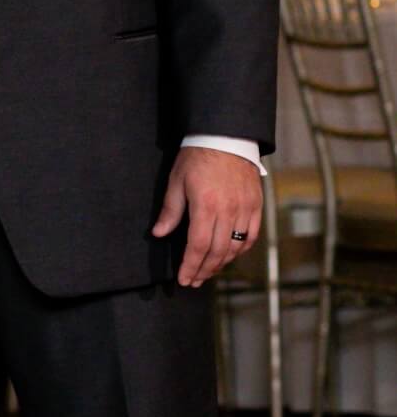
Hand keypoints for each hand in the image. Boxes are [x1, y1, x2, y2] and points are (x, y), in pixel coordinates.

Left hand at [151, 147, 262, 286]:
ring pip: (236, 246)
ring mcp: (245, 208)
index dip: (191, 266)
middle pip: (217, 251)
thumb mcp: (176, 181)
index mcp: (206, 206)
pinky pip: (251, 235)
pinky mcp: (256, 204)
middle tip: (194, 281)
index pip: (198, 246)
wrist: (227, 136)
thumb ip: (170, 210)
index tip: (184, 279)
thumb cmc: (197, 157)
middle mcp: (229, 210)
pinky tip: (230, 255)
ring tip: (208, 271)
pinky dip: (241, 249)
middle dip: (204, 270)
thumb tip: (158, 233)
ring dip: (221, 263)